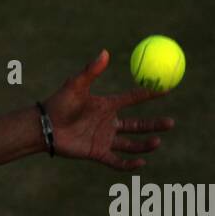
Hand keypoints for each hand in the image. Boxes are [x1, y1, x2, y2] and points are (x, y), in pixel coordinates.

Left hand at [42, 49, 175, 170]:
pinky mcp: (96, 153)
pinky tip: (141, 162)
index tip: (168, 88)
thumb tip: (105, 52)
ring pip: (130, 143)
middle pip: (138, 124)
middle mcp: (108, 122)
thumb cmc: (58, 104)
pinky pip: (116, 161)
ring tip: (158, 142)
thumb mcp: (76, 86)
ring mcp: (103, 138)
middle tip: (171, 122)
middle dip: (155, 124)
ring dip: (145, 144)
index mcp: (107, 105)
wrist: (43, 127)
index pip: (133, 98)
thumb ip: (92, 71)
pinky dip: (128, 163)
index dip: (150, 94)